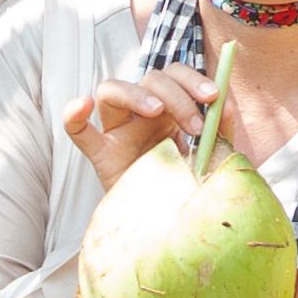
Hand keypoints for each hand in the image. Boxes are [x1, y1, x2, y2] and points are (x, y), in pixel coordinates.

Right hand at [59, 64, 226, 187]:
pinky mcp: (101, 154)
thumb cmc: (189, 184)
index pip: (174, 75)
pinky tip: (83, 105)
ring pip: (111, 89)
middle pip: (149, 79)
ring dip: (135, 93)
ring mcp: (117, 131)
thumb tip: (224, 103)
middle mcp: (140, 113)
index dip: (192, 79)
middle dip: (176, 95)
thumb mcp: (211, 153)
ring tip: (156, 111)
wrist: (170, 222)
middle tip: (194, 125)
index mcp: (168, 108)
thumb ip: (219, 128)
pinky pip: (77, 131)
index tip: (213, 97)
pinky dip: (74, 115)